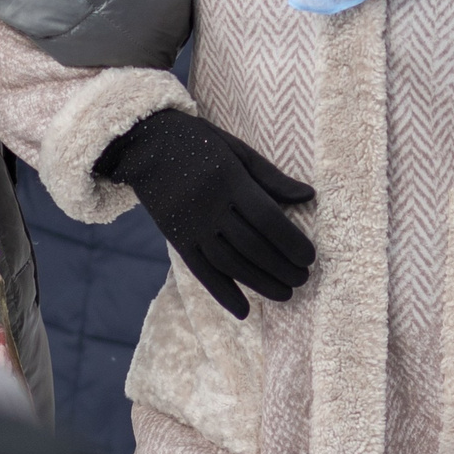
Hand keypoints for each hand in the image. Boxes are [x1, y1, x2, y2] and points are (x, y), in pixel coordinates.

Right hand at [97, 108, 314, 317]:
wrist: (143, 143)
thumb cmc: (198, 142)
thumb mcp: (236, 149)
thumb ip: (271, 176)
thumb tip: (308, 196)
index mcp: (229, 180)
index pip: (267, 218)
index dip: (291, 242)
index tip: (310, 257)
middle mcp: (210, 206)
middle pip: (252, 245)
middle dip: (282, 267)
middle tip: (303, 278)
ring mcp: (190, 224)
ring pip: (230, 263)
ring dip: (260, 283)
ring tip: (285, 294)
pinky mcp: (176, 238)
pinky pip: (201, 271)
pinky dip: (223, 293)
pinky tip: (244, 311)